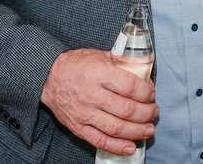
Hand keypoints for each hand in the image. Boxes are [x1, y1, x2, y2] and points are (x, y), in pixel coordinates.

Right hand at [41, 48, 156, 154]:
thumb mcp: (100, 55)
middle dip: (146, 113)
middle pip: (126, 110)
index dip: (146, 92)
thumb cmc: (77, 65)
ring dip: (137, 131)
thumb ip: (122, 61)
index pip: (130, 87)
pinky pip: (100, 140)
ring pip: (116, 128)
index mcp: (99, 74)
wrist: (48, 77)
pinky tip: (131, 147)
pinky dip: (117, 146)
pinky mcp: (78, 127)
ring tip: (149, 129)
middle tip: (154, 112)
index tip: (151, 93)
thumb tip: (144, 67)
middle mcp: (92, 95)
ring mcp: (84, 114)